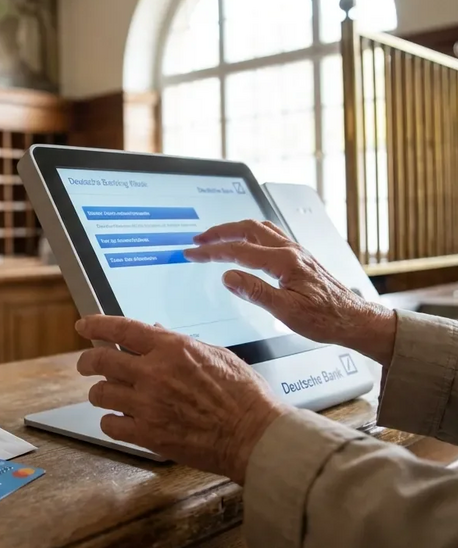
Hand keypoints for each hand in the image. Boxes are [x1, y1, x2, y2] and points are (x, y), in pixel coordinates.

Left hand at [75, 315, 286, 483]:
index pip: (121, 329)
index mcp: (172, 349)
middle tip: (85, 364)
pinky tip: (120, 420)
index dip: (96, 324)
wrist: (254, 435)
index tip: (83, 324)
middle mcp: (154, 373)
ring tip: (106, 395)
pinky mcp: (149, 435)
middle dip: (87, 361)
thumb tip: (156, 332)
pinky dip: (111, 422)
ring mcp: (148, 405)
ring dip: (100, 392)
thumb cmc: (243, 395)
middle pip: (100, 361)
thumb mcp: (216, 355)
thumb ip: (180, 344)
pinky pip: (111, 425)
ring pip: (100, 393)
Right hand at [183, 220, 396, 365]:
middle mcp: (290, 250)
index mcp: (284, 261)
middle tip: (198, 239)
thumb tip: (228, 277)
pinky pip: (269, 234)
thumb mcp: (286, 311)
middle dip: (219, 232)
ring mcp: (295, 251)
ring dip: (234, 229)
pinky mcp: (298, 256)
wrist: (353, 319)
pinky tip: (245, 241)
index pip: (239, 251)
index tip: (193, 253)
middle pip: (247, 229)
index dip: (211, 251)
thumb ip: (255, 292)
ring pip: (259, 228)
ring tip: (216, 237)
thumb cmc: (325, 318)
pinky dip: (249, 233)